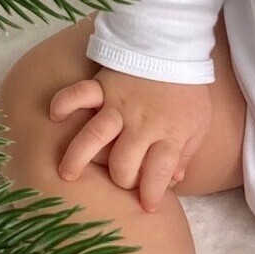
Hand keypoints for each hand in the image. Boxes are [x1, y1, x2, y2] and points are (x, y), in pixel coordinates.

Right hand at [50, 68, 211, 212]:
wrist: (176, 47)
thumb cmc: (188, 91)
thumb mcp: (199, 124)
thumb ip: (186, 154)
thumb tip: (174, 181)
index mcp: (169, 134)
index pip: (158, 173)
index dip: (151, 194)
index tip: (147, 206)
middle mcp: (141, 124)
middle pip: (123, 162)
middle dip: (121, 180)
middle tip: (120, 181)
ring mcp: (119, 105)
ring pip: (95, 136)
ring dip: (78, 157)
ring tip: (67, 174)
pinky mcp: (104, 86)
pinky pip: (79, 94)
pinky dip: (64, 103)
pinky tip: (55, 116)